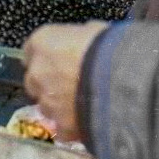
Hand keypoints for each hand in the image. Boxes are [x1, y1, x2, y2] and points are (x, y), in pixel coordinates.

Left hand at [23, 22, 108, 141]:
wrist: (126, 81)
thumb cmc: (113, 49)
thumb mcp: (96, 31)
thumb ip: (80, 39)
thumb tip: (86, 41)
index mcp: (43, 42)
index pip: (33, 50)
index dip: (49, 56)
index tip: (60, 59)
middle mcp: (38, 72)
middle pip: (35, 80)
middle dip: (50, 82)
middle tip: (72, 82)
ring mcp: (47, 101)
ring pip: (46, 105)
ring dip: (60, 105)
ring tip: (86, 103)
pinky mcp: (61, 125)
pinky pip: (63, 128)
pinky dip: (73, 126)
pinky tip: (90, 121)